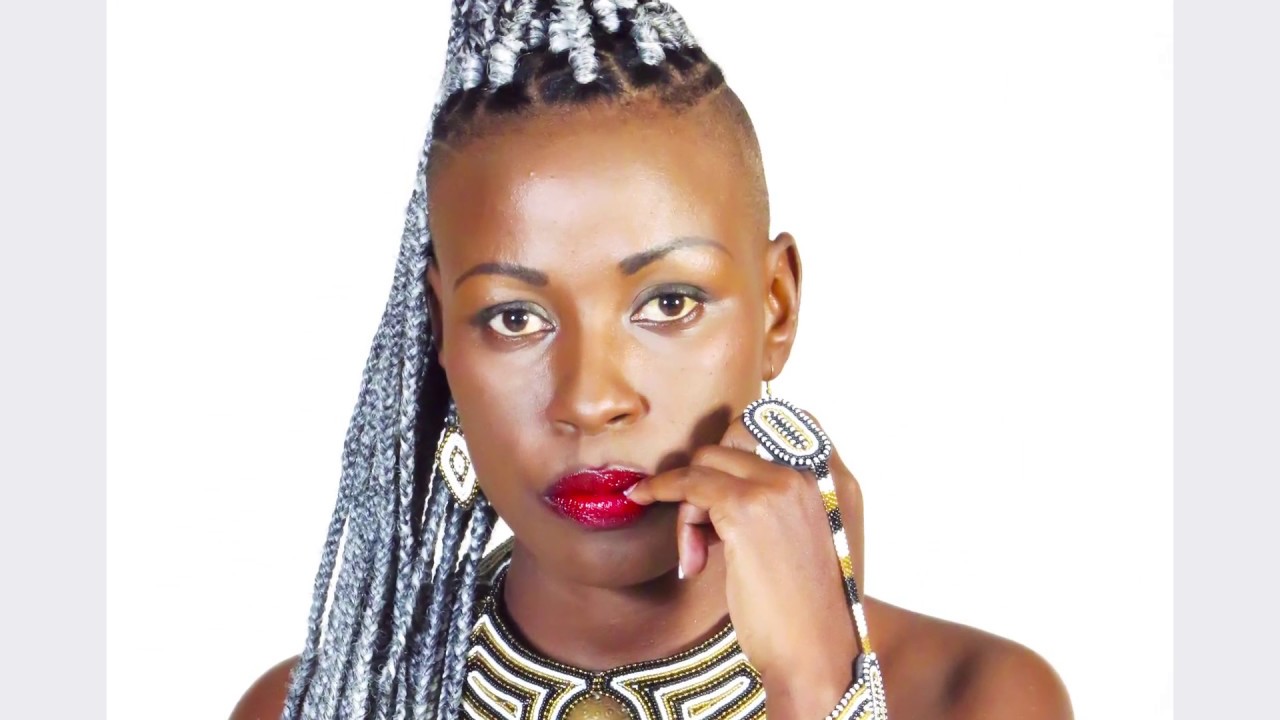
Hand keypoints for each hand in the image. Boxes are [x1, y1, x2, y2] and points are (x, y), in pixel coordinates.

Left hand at [625, 407, 866, 719]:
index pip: (781, 420)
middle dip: (707, 481)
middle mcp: (813, 472)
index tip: (716, 474)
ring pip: (706, 462)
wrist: (816, 655)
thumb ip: (782, 503)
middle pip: (733, 442)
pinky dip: (661, 490)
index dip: (739, 444)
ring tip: (696, 555)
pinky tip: (650, 505)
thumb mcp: (811, 540)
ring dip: (688, 504)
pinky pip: (687, 482)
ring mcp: (780, 487)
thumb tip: (719, 484)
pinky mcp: (746, 509)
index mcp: (837, 478)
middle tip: (702, 534)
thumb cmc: (807, 611)